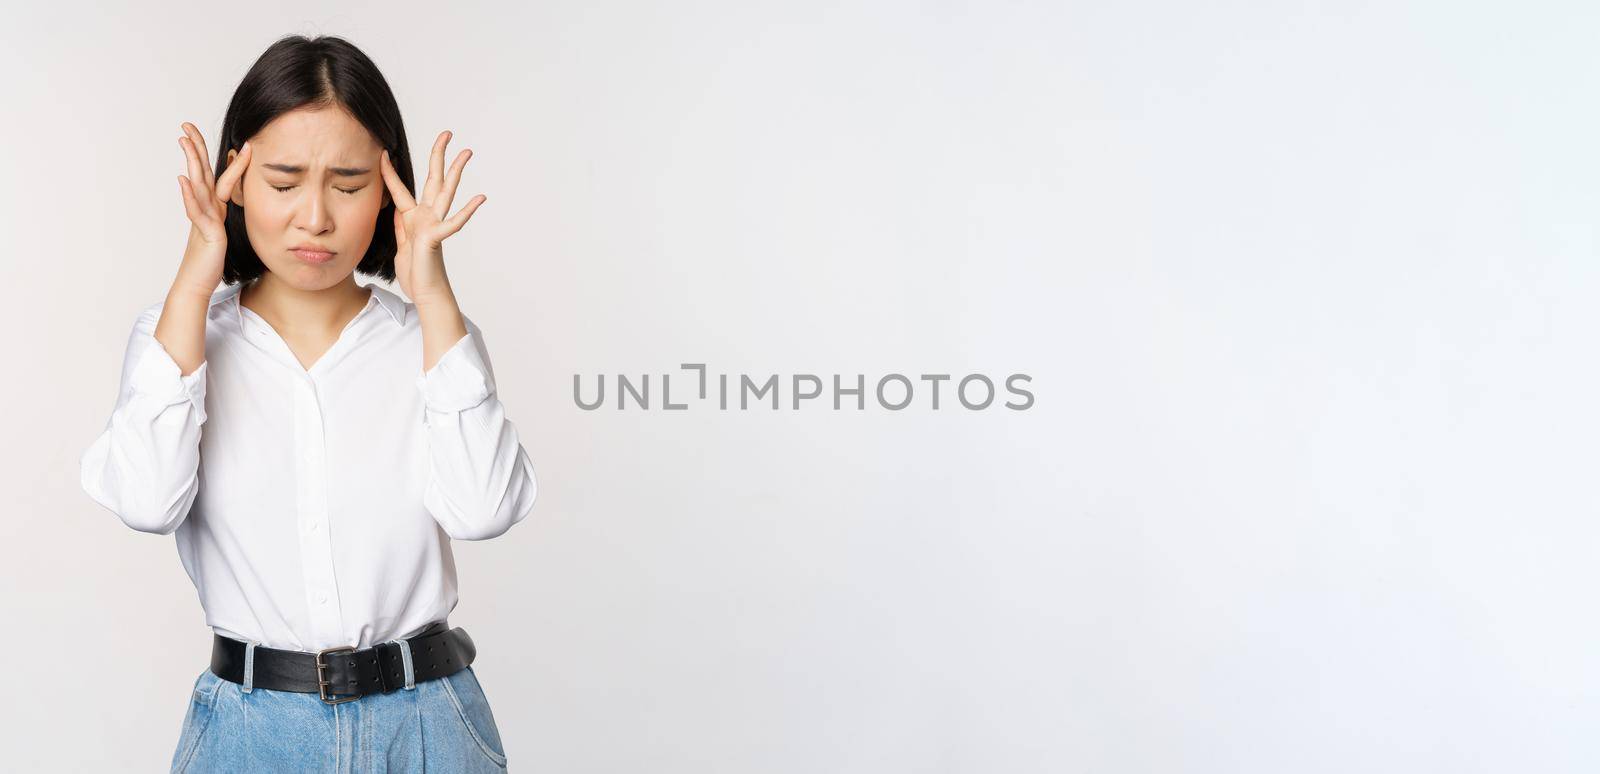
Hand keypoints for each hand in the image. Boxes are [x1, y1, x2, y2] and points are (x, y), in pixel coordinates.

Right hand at [175, 122, 249, 296]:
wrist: (197, 284)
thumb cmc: (210, 261)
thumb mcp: (222, 233)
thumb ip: (222, 216)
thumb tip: (227, 203)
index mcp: (213, 208)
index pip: (215, 176)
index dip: (219, 157)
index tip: (223, 138)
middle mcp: (206, 210)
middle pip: (200, 173)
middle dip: (195, 149)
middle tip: (186, 126)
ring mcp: (203, 220)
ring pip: (198, 186)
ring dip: (191, 163)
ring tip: (184, 142)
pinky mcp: (205, 233)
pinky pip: (196, 212)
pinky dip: (189, 195)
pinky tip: (184, 180)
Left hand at [379, 130, 486, 303]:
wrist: (424, 293)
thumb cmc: (415, 272)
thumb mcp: (400, 243)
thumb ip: (399, 224)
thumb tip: (396, 206)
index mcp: (413, 217)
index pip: (399, 188)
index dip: (389, 171)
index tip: (383, 153)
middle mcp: (427, 216)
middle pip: (433, 179)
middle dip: (438, 155)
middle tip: (447, 133)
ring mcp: (434, 224)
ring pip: (446, 192)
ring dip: (456, 171)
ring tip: (467, 152)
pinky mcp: (437, 237)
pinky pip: (454, 222)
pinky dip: (467, 211)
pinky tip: (480, 197)